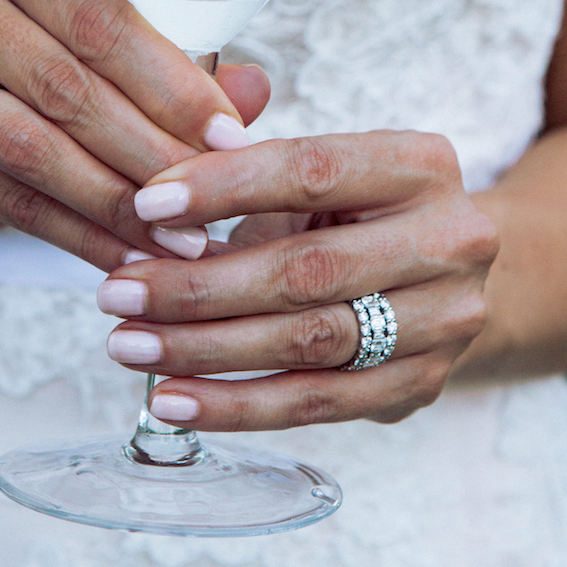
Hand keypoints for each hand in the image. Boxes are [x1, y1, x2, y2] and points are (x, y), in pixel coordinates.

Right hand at [0, 0, 268, 268]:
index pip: (99, 19)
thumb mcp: (107, 45)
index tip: (230, 139)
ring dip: (115, 203)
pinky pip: (6, 199)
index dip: (170, 84)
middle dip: (150, 153)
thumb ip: (178, 64)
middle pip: (67, 86)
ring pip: (33, 149)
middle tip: (212, 204)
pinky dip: (74, 235)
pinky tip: (125, 255)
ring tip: (177, 240)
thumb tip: (254, 92)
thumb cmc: (43, 59)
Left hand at [97, 130, 498, 427]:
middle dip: (198, 285)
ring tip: (129, 344)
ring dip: (204, 350)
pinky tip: (172, 399)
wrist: (440, 268)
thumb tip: (154, 196)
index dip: (223, 187)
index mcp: (420, 164)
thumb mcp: (314, 167)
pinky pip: (317, 403)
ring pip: (307, 342)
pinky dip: (236, 406)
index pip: (311, 169)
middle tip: (117, 292)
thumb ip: (244, 161)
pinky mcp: (421, 384)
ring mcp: (445, 320)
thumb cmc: (353, 207)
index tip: (145, 204)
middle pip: (306, 270)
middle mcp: (449, 240)